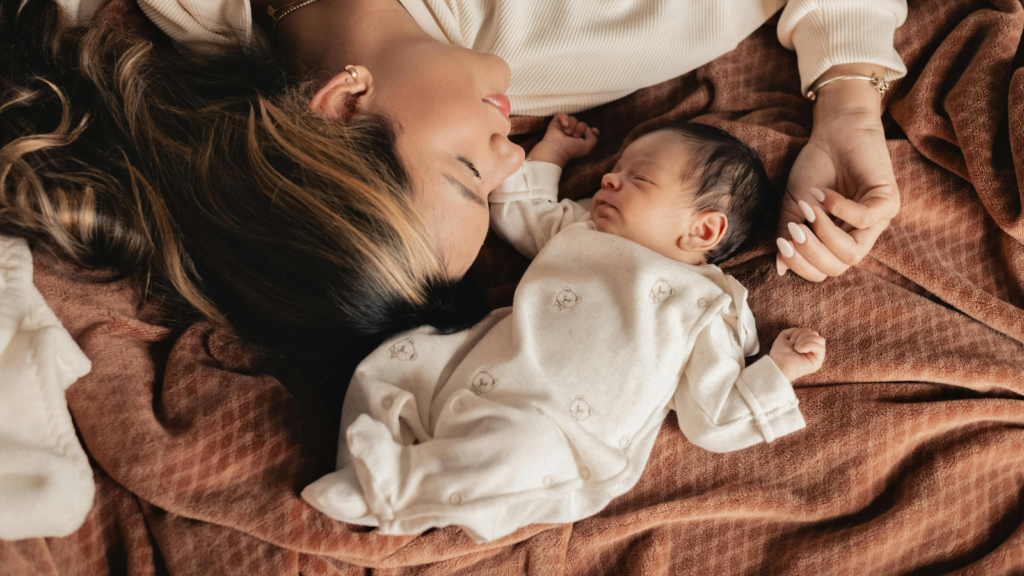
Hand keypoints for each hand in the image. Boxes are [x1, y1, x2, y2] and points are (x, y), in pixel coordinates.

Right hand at [528, 113, 598, 166]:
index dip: (592, 130)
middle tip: (574, 136)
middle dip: (580, 129)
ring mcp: (564, 127)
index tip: (594, 130)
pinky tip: (564, 125)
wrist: (557, 149)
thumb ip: (593, 138)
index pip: (588, 130)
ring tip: (567, 133)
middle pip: (582, 123)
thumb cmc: (571, 150)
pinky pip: (562, 115)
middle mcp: (572, 132)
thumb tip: (589, 129)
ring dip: (572, 126)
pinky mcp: (556, 123)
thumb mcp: (587, 147)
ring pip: (573, 119)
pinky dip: (564, 118)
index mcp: (579, 139)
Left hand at [768, 328, 824, 381]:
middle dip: (803, 336)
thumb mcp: (785, 337)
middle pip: (816, 334)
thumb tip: (805, 330)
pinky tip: (800, 350)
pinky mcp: (817, 362)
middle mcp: (812, 349)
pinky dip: (809, 345)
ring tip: (797, 348)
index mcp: (806, 344)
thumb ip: (793, 331)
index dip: (800, 331)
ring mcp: (816, 356)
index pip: (810, 332)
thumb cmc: (779, 353)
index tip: (791, 340)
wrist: (778, 365)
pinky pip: (820, 348)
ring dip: (806, 340)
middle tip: (794, 344)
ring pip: (820, 339)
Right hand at [777, 65, 899, 281]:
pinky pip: (864, 220)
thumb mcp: (793, 205)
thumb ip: (787, 234)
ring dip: (825, 234)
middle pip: (838, 268)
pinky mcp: (888, 201)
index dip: (801, 264)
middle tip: (793, 230)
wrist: (834, 132)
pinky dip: (839, 209)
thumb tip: (780, 267)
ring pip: (853, 252)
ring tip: (808, 211)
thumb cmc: (816, 167)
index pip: (823, 271)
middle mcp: (860, 236)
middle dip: (810, 254)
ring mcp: (877, 221)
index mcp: (838, 240)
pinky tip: (824, 194)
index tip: (782, 243)